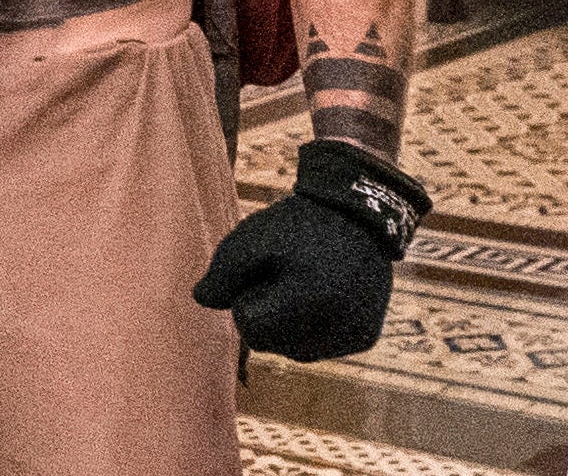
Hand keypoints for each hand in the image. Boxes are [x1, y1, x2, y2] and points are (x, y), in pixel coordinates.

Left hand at [193, 193, 394, 361]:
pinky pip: (320, 349)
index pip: (250, 328)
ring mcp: (356, 335)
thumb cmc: (296, 224)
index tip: (258, 272)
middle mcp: (340, 325)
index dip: (244, 299)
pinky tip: (318, 297)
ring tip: (301, 284)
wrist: (357, 214)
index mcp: (312, 299)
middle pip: (270, 344)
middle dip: (264, 314)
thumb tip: (201, 300)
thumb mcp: (250, 238)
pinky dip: (310, 329)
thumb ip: (221, 272)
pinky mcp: (366, 338)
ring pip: (295, 352)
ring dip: (286, 326)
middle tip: (279, 276)